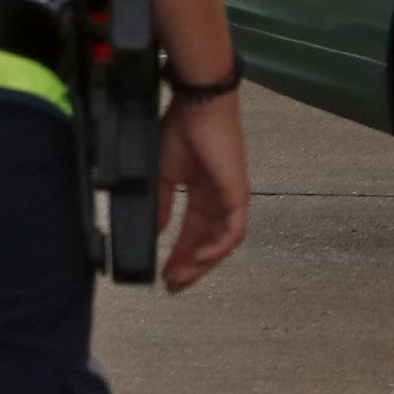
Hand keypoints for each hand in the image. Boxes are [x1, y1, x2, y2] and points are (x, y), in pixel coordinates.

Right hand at [156, 92, 248, 291]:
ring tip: (181, 278)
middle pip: (207, 244)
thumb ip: (162, 204)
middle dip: (189, 267)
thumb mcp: (163, 174)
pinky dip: (217, 248)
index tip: (163, 274)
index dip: (178, 255)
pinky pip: (232, 232)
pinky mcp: (238, 195)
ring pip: (220, 243)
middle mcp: (219, 201)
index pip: (192, 233)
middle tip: (172, 286)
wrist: (197, 106)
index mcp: (201, 194)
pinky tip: (200, 259)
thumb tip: (155, 231)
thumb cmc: (180, 130)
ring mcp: (230, 199)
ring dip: (202, 264)